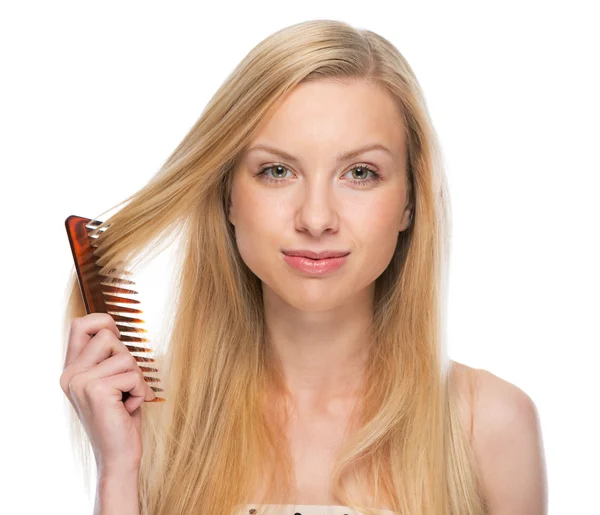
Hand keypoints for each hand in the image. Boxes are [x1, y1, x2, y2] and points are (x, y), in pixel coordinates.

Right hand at [60, 313, 154, 471]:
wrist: (118, 456)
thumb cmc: (121, 417)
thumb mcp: (112, 381)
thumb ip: (108, 357)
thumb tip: (113, 328)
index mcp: (72, 369)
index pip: (80, 324)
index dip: (103, 321)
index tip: (117, 337)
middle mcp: (71, 374)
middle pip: (108, 335)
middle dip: (127, 358)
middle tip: (125, 385)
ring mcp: (80, 382)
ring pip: (125, 356)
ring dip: (136, 378)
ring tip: (127, 399)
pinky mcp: (96, 390)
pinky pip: (133, 375)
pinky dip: (140, 392)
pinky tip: (128, 409)